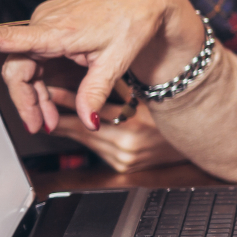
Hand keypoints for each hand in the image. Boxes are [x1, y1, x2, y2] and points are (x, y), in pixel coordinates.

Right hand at [0, 0, 203, 133]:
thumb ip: (96, 91)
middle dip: (26, 100)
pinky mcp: (52, 22)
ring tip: (49, 120)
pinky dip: (42, 77)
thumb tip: (88, 122)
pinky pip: (36, 54)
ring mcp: (47, 20)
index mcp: (59, 29)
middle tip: (40, 127)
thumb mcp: (119, 60)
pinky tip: (53, 96)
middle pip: (17, 67)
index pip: (10, 35)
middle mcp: (46, 21)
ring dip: (34, 93)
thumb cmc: (134, 19)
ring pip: (26, 63)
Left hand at [49, 94, 188, 172]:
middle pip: (84, 130)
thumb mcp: (148, 100)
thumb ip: (123, 89)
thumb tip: (97, 69)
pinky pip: (96, 150)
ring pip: (87, 142)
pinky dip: (84, 138)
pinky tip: (72, 130)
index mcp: (136, 126)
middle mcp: (128, 146)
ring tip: (50, 116)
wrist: (195, 143)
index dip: (70, 102)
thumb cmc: (172, 118)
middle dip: (61, 116)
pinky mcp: (122, 167)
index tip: (52, 92)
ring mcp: (124, 160)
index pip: (94, 112)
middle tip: (40, 105)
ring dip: (68, 128)